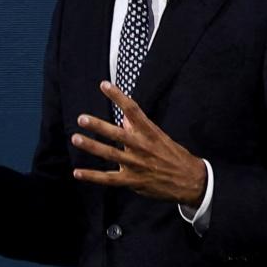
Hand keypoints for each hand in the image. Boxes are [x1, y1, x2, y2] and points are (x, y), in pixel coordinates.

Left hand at [70, 81, 206, 205]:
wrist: (191, 181)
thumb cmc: (174, 155)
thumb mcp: (160, 137)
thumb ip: (140, 128)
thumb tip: (124, 118)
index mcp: (150, 133)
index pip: (133, 110)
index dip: (118, 96)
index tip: (104, 84)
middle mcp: (142, 147)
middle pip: (118, 134)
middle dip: (99, 126)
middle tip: (82, 118)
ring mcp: (136, 165)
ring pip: (110, 154)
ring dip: (92, 147)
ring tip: (76, 139)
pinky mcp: (132, 181)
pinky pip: (108, 179)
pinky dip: (92, 176)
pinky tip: (77, 173)